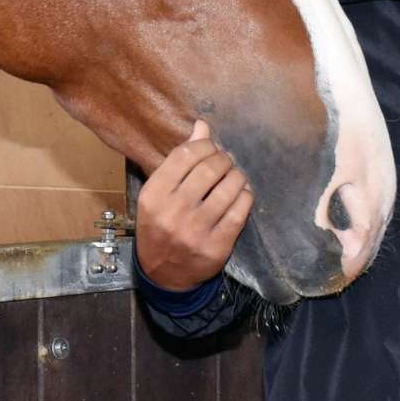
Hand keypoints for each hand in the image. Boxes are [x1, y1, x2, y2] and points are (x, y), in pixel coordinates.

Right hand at [135, 119, 252, 289]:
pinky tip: (242, 194)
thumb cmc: (160, 226)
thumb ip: (180, 161)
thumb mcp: (160, 194)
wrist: (163, 274)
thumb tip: (203, 126)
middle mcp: (173, 212)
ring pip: (229, 187)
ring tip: (235, 177)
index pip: (186, 155)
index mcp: (153, 195)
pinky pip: (240, 211)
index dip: (205, 145)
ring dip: (237, 176)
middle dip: (224, 159)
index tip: (212, 148)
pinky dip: (245, 196)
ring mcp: (196, 231)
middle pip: (210, 168)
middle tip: (226, 162)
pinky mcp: (217, 246)